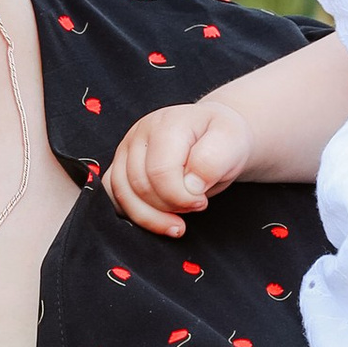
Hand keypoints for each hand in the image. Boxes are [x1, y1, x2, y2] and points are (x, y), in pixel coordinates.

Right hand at [105, 98, 252, 237]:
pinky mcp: (120, 166)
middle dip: (169, 207)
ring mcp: (126, 149)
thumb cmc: (223, 141)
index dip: (182, 197)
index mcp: (167, 124)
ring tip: (176, 222)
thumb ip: (212, 161)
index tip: (202, 201)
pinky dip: (135, 214)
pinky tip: (158, 218)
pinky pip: (115, 198)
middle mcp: (140, 133)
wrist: (216, 136)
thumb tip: (190, 186)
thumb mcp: (232, 143)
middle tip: (194, 206)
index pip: (160, 172)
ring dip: (151, 217)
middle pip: (140, 186)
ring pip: (122, 194)